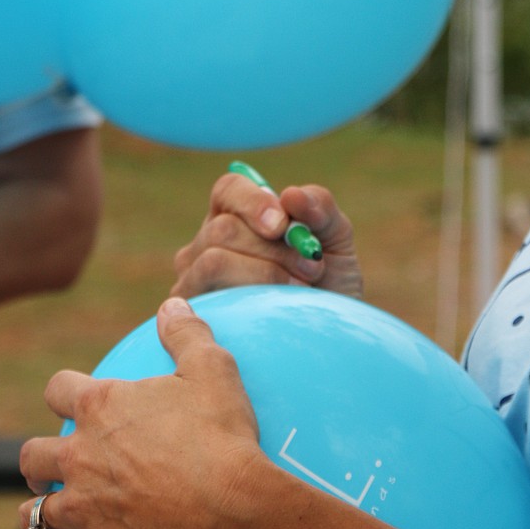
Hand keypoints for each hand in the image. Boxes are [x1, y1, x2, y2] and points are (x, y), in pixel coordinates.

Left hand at [18, 298, 263, 528]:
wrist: (226, 505)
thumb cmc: (221, 434)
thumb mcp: (212, 369)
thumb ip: (187, 333)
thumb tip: (171, 304)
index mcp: (103, 410)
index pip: (62, 389)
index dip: (65, 391)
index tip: (74, 396)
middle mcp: (81, 457)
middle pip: (36, 456)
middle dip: (40, 460)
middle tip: (54, 463)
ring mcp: (87, 509)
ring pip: (40, 516)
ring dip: (43, 518)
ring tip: (51, 523)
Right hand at [172, 172, 363, 298]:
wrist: (330, 338)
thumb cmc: (330, 284)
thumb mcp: (335, 240)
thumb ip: (321, 208)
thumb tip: (291, 194)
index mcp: (236, 215)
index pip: (229, 190)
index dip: (254, 202)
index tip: (282, 225)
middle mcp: (206, 244)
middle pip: (224, 228)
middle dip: (275, 249)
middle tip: (312, 268)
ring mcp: (193, 281)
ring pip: (214, 261)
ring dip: (266, 275)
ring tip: (299, 290)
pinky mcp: (195, 316)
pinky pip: (211, 299)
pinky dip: (252, 301)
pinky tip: (275, 311)